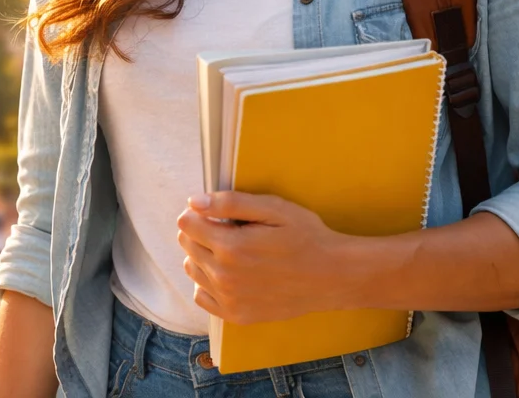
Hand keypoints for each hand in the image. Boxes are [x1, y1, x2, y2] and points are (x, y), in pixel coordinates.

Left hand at [176, 191, 355, 325]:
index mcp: (231, 246)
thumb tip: (194, 202)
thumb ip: (231, 203)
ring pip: (191, 269)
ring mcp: (229, 299)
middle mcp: (224, 276)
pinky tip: (229, 273)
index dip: (197, 212)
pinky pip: (202, 296)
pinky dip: (208, 282)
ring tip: (230, 250)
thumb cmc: (306, 237)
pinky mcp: (237, 315)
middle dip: (199, 231)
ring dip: (202, 255)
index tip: (214, 212)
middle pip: (186, 245)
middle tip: (226, 228)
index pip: (185, 224)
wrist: (332, 277)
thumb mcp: (274, 209)